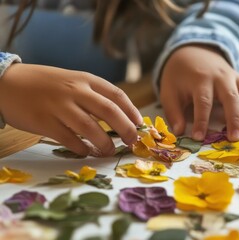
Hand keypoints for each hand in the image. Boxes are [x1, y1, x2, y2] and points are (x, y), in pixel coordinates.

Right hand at [0, 64, 141, 155]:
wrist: (7, 83)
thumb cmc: (45, 84)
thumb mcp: (72, 81)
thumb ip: (93, 95)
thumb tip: (121, 116)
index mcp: (85, 79)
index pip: (117, 95)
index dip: (132, 111)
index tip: (140, 125)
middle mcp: (75, 91)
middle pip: (110, 111)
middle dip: (126, 129)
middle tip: (132, 142)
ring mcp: (59, 106)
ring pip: (91, 128)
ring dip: (105, 143)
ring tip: (109, 151)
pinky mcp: (44, 122)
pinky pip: (69, 140)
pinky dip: (81, 149)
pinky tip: (86, 152)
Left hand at [160, 44, 238, 141]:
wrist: (193, 51)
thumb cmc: (179, 76)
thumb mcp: (169, 90)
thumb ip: (173, 111)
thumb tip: (179, 131)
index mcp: (200, 79)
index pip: (203, 101)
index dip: (201, 120)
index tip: (198, 137)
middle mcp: (221, 77)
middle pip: (231, 97)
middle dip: (234, 117)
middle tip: (234, 138)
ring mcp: (235, 77)